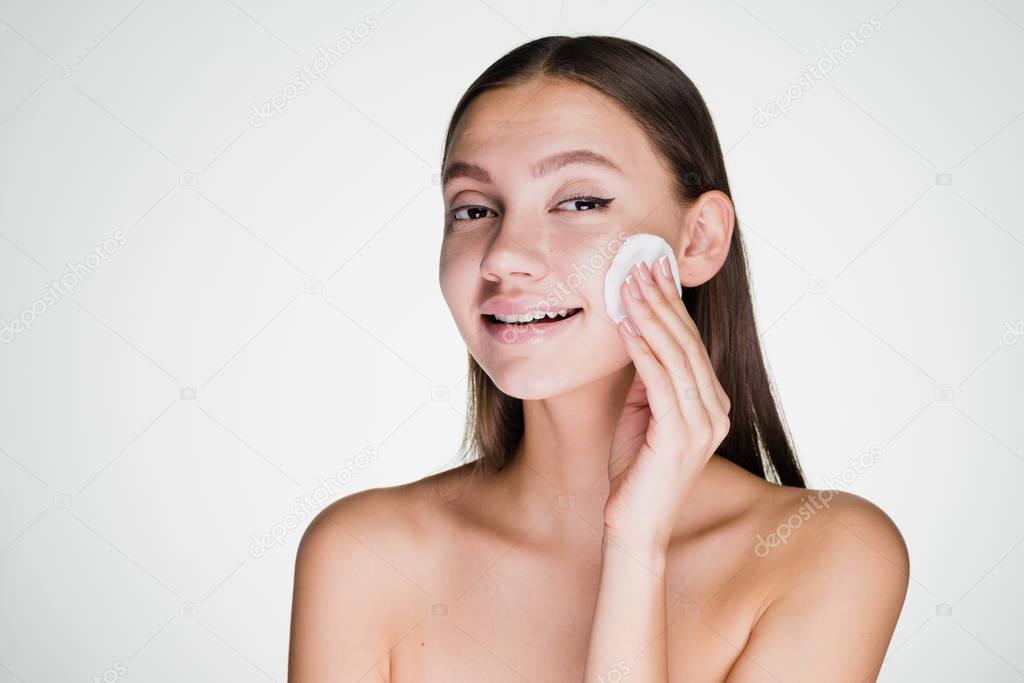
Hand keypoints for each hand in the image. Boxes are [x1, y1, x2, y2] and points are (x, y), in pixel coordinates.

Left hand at [604, 255, 731, 550]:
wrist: (634, 525)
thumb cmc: (634, 470)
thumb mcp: (642, 413)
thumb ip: (649, 380)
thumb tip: (640, 334)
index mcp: (711, 405)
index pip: (691, 344)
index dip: (672, 305)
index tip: (653, 271)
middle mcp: (715, 412)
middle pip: (687, 343)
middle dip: (662, 300)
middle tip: (641, 264)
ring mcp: (703, 424)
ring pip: (676, 356)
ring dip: (651, 316)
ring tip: (629, 284)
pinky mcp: (682, 436)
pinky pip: (661, 382)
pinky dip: (643, 350)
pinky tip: (627, 325)